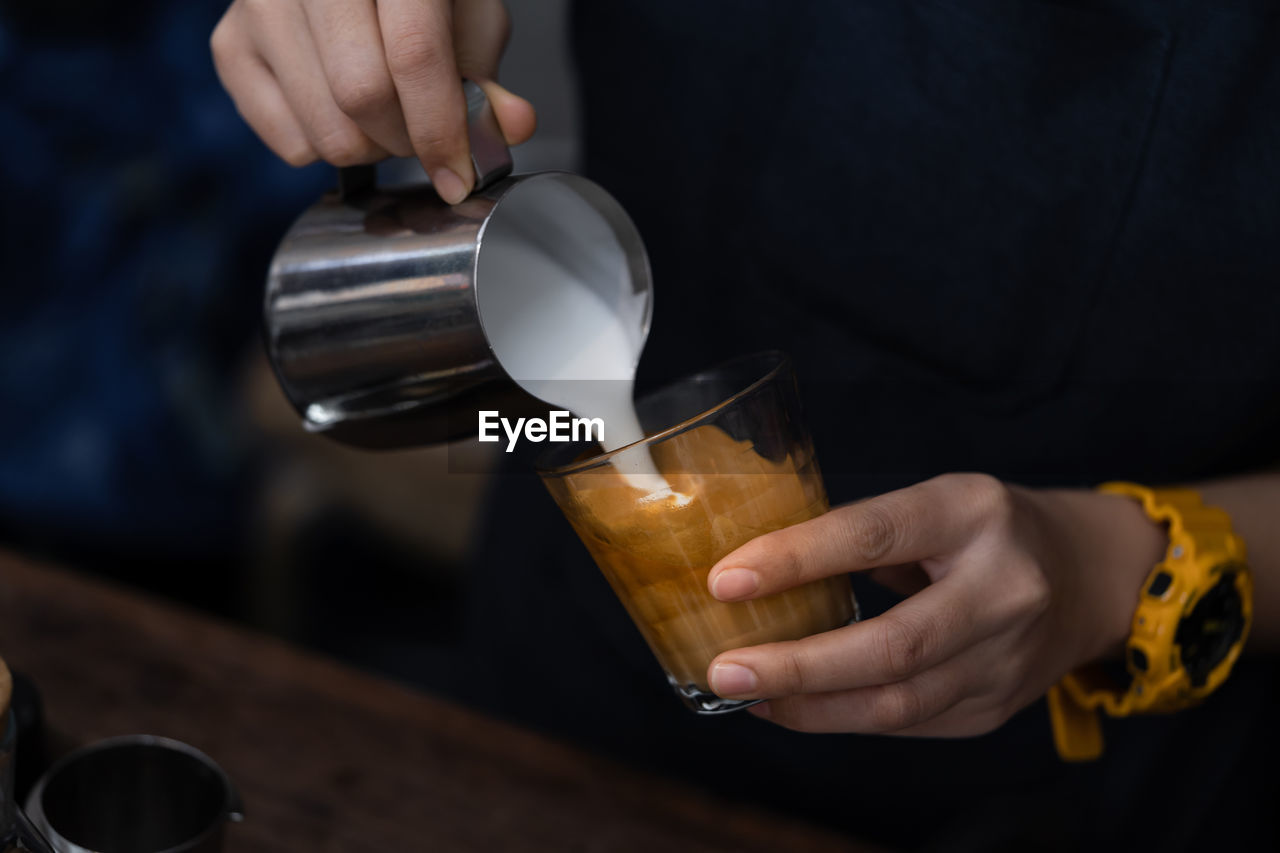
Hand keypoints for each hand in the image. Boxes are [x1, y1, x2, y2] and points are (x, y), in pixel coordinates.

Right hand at [210, 0, 536, 202]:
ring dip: (369, 151)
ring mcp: (259, 5)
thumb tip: (512, 127)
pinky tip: (339, 110)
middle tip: (422, 137)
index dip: (442, 129)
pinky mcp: (230, 42)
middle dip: (405, 141)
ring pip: (324, 131)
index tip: (459, 176)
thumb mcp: (467, 15)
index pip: (412, 55)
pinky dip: (325, 147)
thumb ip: (485, 76)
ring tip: (384, 120)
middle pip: (361, 98)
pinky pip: (287, 140)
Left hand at [704, 474, 1166, 733]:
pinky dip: (841, 718)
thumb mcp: (936, 501)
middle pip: (891, 645)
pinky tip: (791, 706)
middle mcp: (1002, 588)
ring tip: (744, 693)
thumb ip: (861, 534)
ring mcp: (1007, 658)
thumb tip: (757, 573)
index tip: (725, 581)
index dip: (795, 560)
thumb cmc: (989, 528)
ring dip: (809, 705)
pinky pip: (907, 723)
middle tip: (723, 670)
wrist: (1093, 576)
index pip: (873, 535)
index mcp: (973, 513)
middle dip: (796, 665)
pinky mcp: (997, 705)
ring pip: (896, 702)